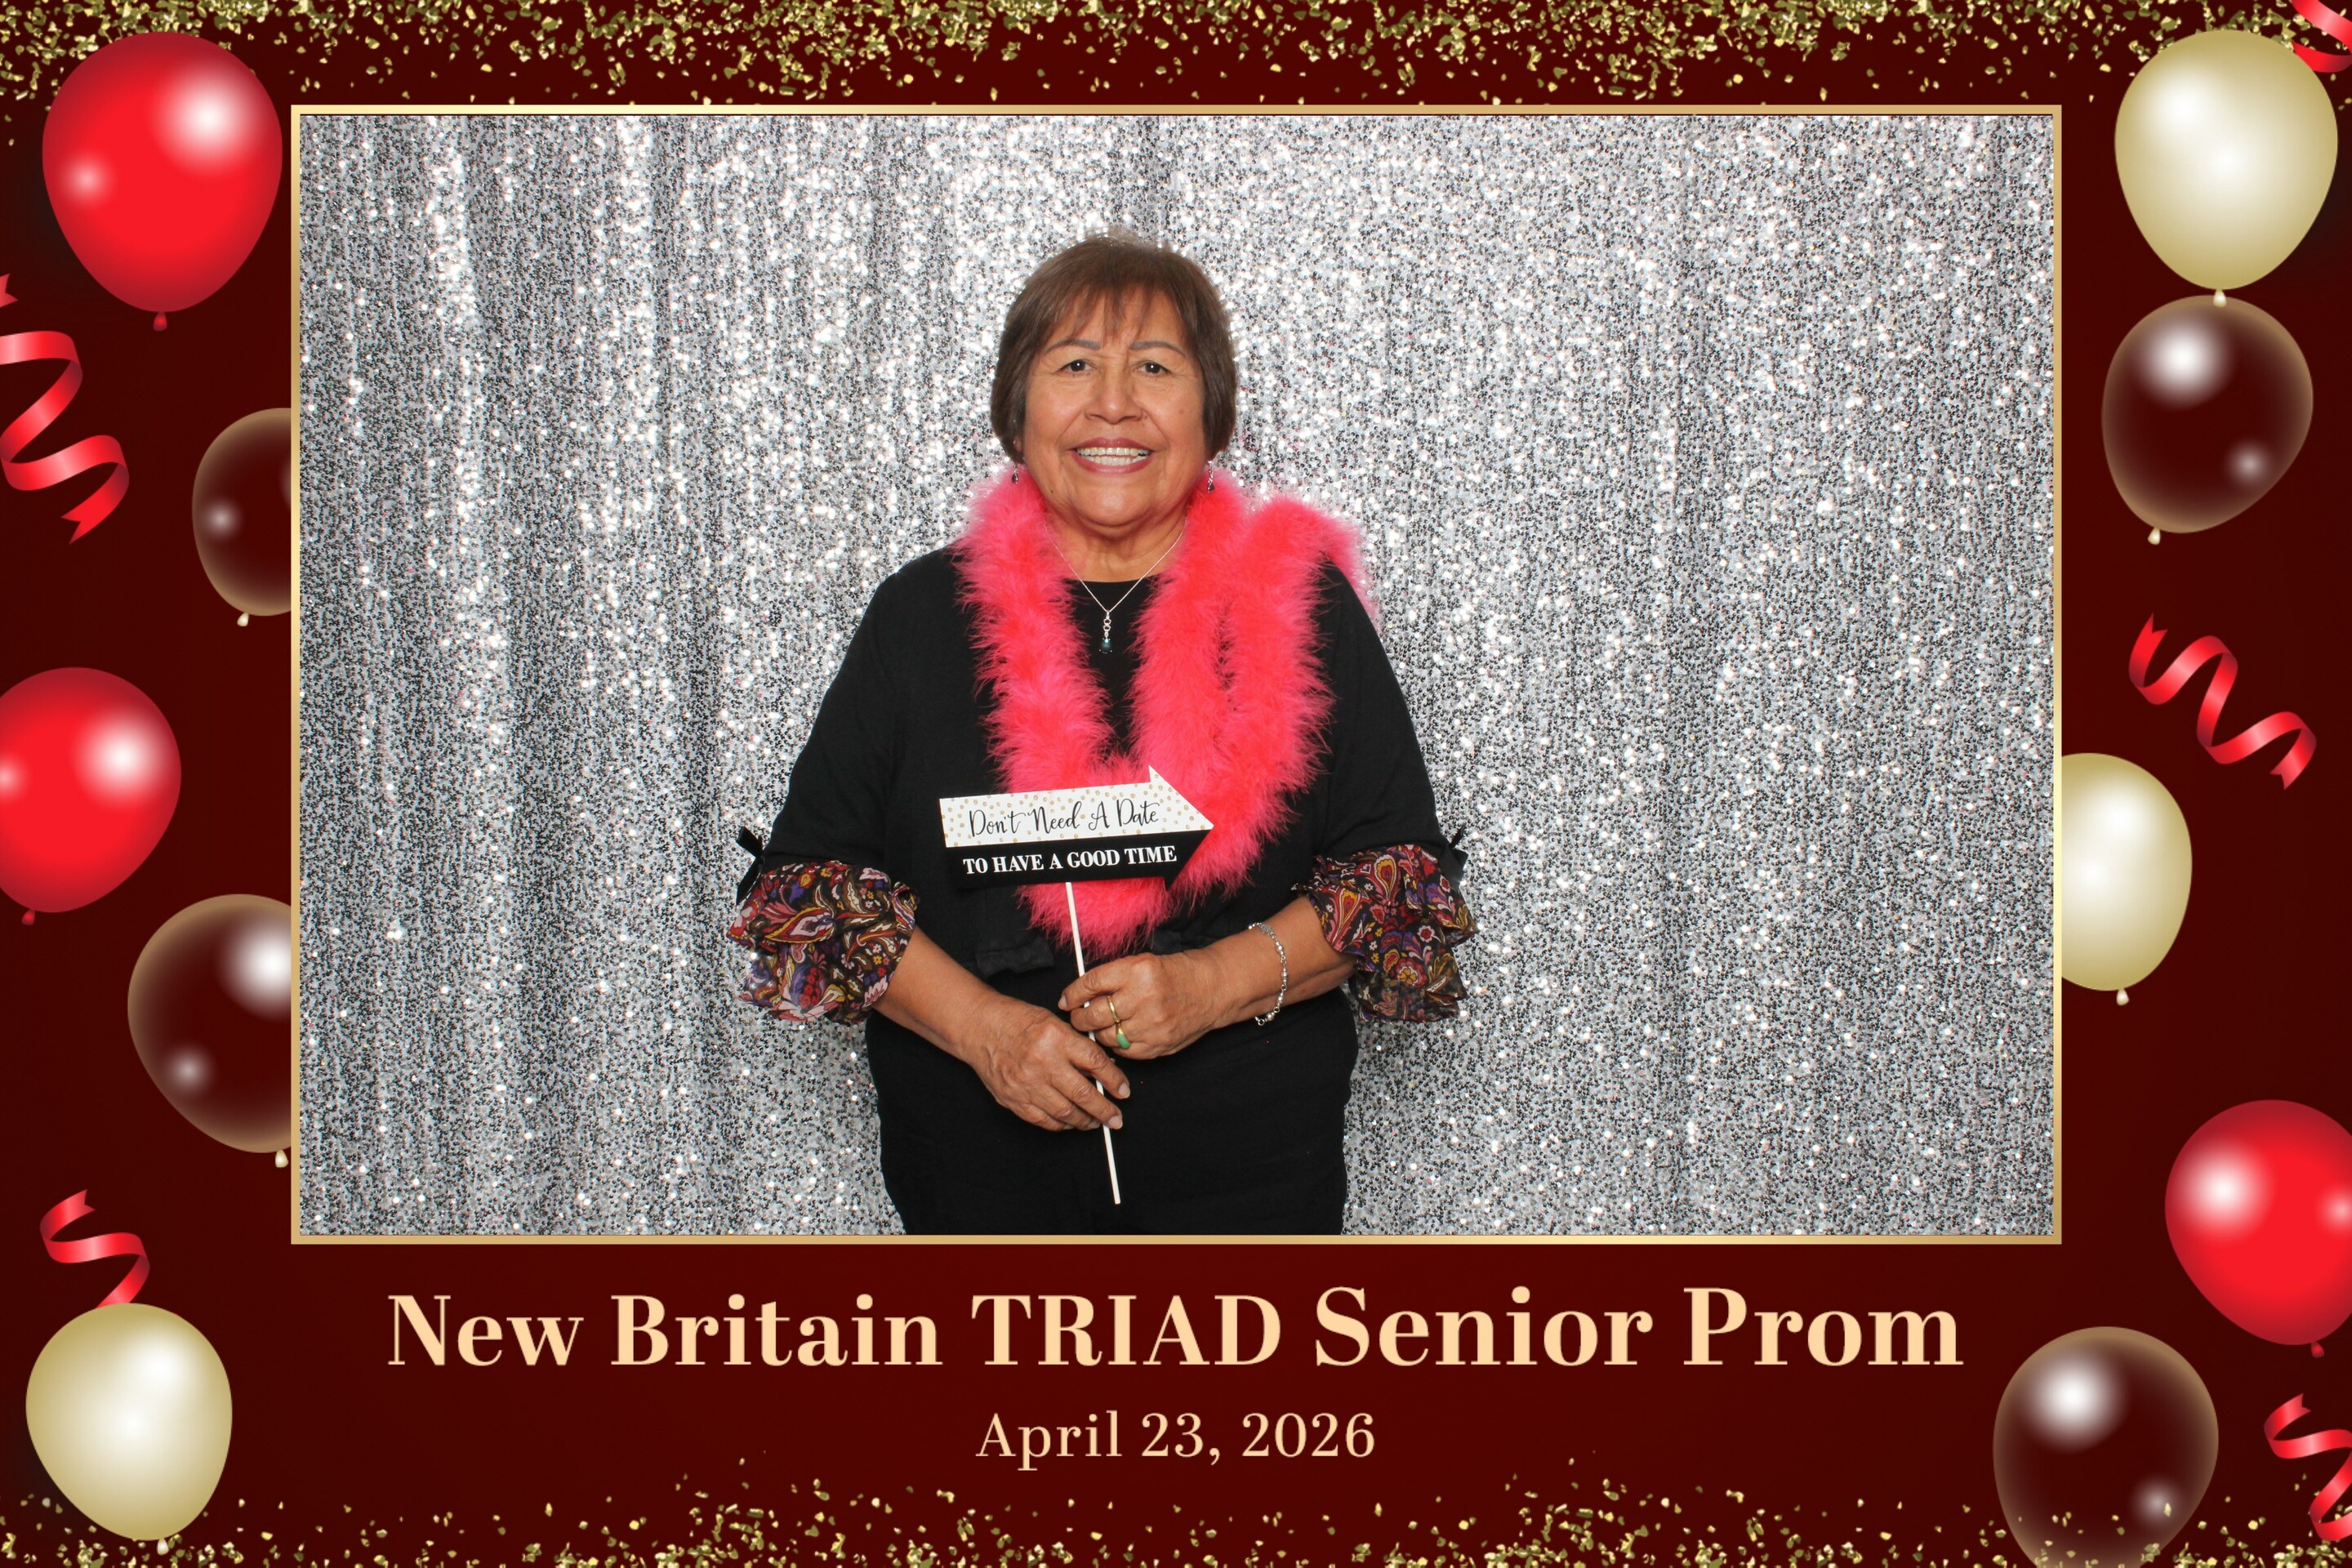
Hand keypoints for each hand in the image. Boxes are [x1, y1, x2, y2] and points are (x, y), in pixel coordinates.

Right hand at [959, 998, 1131, 1132]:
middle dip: (1105, 1110)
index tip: (1123, 1091)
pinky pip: (1043, 1120)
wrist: (979, 1028)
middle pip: (1083, 1094)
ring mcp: (1026, 1084)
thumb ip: (1076, 1045)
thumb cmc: (1016, 1021)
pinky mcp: (1013, 1099)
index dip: (1114, 1080)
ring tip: (1095, 1122)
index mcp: (1056, 1038)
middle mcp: (1042, 1063)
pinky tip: (1070, 1122)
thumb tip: (1103, 1070)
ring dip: (1085, 1121)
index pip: (1095, 1063)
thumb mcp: (1053, 1022)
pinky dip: (1060, 1124)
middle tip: (1116, 1119)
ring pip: (1065, 1112)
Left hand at [1058, 950, 1227, 1059]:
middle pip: (1094, 1014)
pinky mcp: (1157, 1044)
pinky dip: (1117, 1044)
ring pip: (1106, 1036)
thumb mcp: (1140, 964)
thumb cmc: (1172, 974)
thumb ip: (1111, 980)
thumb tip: (1078, 997)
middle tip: (1078, 1017)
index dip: (1073, 994)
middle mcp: (1143, 997)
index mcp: (1136, 971)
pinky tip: (1120, 1035)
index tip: (1067, 1000)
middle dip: (1080, 1018)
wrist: (1209, 990)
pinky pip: (1124, 1051)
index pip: (1091, 984)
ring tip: (1100, 1026)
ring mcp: (1151, 1024)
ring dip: (1098, 1033)